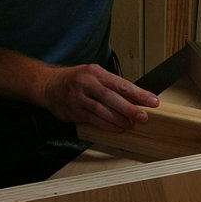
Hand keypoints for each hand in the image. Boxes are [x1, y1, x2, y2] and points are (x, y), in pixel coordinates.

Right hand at [37, 64, 159, 131]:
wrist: (47, 84)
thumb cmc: (76, 80)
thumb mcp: (94, 75)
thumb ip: (113, 85)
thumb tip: (137, 98)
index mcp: (96, 73)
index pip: (122, 84)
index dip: (139, 94)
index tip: (153, 101)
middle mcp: (87, 83)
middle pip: (112, 97)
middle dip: (129, 108)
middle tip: (143, 117)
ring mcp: (79, 97)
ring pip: (102, 110)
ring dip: (119, 119)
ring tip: (131, 125)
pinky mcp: (73, 110)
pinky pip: (93, 119)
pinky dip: (107, 125)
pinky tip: (117, 128)